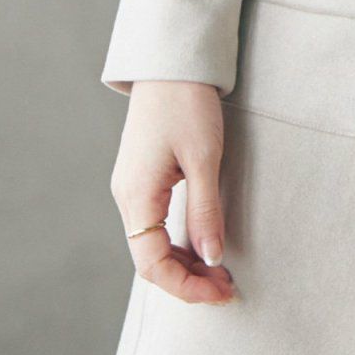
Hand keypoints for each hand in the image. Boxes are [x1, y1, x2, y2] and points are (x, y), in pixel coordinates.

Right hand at [109, 80, 239, 304]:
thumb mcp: (204, 158)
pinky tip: (203, 242)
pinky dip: (178, 240)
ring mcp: (132, 187)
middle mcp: (127, 197)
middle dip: (187, 279)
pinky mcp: (143, 177)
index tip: (221, 292)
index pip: (152, 264)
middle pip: (150, 259)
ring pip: (152, 244)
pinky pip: (156, 224)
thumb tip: (211, 258)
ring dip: (184, 261)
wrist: (170, 62)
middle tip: (227, 287)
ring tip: (220, 270)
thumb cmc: (187, 104)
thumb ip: (205, 211)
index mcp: (137, 197)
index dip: (185, 286)